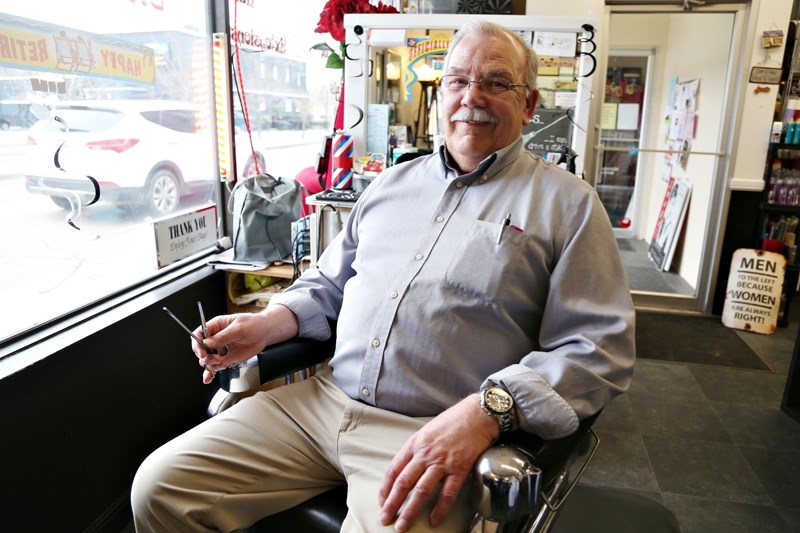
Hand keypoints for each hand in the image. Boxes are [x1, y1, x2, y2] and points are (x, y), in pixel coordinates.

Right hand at [193, 305, 298, 383]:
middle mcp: (216, 338)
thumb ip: (223, 336)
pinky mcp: (226, 358)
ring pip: (207, 359)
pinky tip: (208, 378)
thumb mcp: (239, 328)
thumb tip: (208, 342)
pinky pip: (215, 366)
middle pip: (201, 349)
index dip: (197, 343)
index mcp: (216, 326)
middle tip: (214, 358)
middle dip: (204, 356)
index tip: (202, 351)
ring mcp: (221, 349)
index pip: (199, 334)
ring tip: (220, 362)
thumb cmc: (254, 324)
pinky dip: (211, 373)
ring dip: (210, 364)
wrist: (265, 333)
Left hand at [377, 394, 498, 531]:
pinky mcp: (459, 469)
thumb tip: (408, 467)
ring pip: (421, 491)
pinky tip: (434, 520)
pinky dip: (440, 509)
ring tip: (402, 526)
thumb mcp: (427, 431)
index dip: (385, 488)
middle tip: (385, 518)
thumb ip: (417, 449)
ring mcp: (442, 462)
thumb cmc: (453, 421)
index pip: (394, 469)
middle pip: (403, 483)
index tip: (382, 501)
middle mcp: (425, 454)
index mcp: (415, 444)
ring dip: (410, 510)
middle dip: (392, 503)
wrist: (477, 414)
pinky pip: (447, 493)